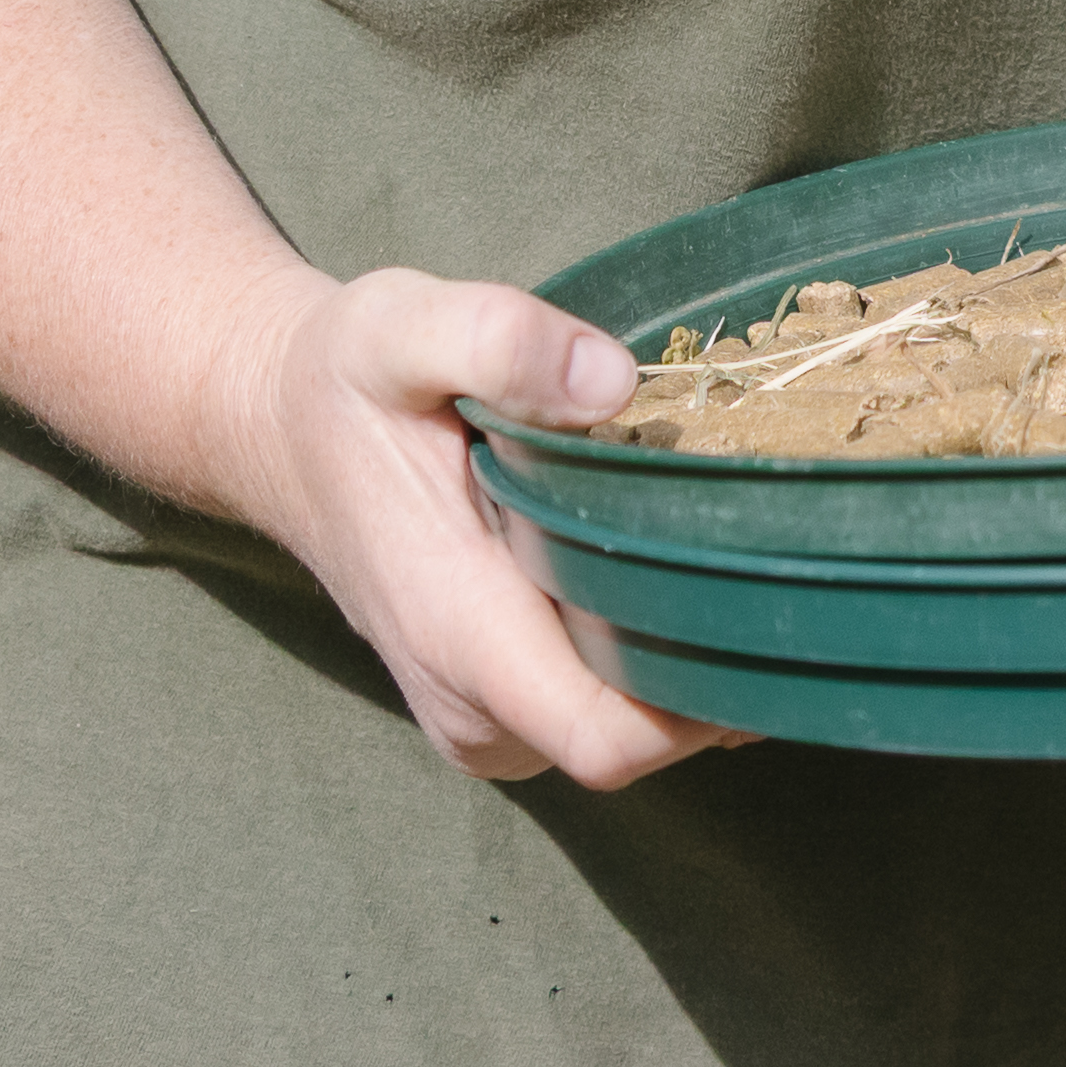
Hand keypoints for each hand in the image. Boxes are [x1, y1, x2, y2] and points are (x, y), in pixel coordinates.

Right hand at [199, 258, 736, 786]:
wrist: (278, 433)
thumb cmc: (344, 382)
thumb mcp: (401, 326)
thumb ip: (500, 341)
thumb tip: (613, 382)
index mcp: (457, 632)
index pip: (610, 738)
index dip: (708, 700)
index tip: (780, 606)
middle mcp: (472, 704)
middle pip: (645, 740)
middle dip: (725, 663)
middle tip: (788, 546)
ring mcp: (484, 717)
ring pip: (633, 728)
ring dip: (693, 654)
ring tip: (730, 542)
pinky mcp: (499, 704)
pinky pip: (605, 709)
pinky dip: (656, 652)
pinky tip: (679, 563)